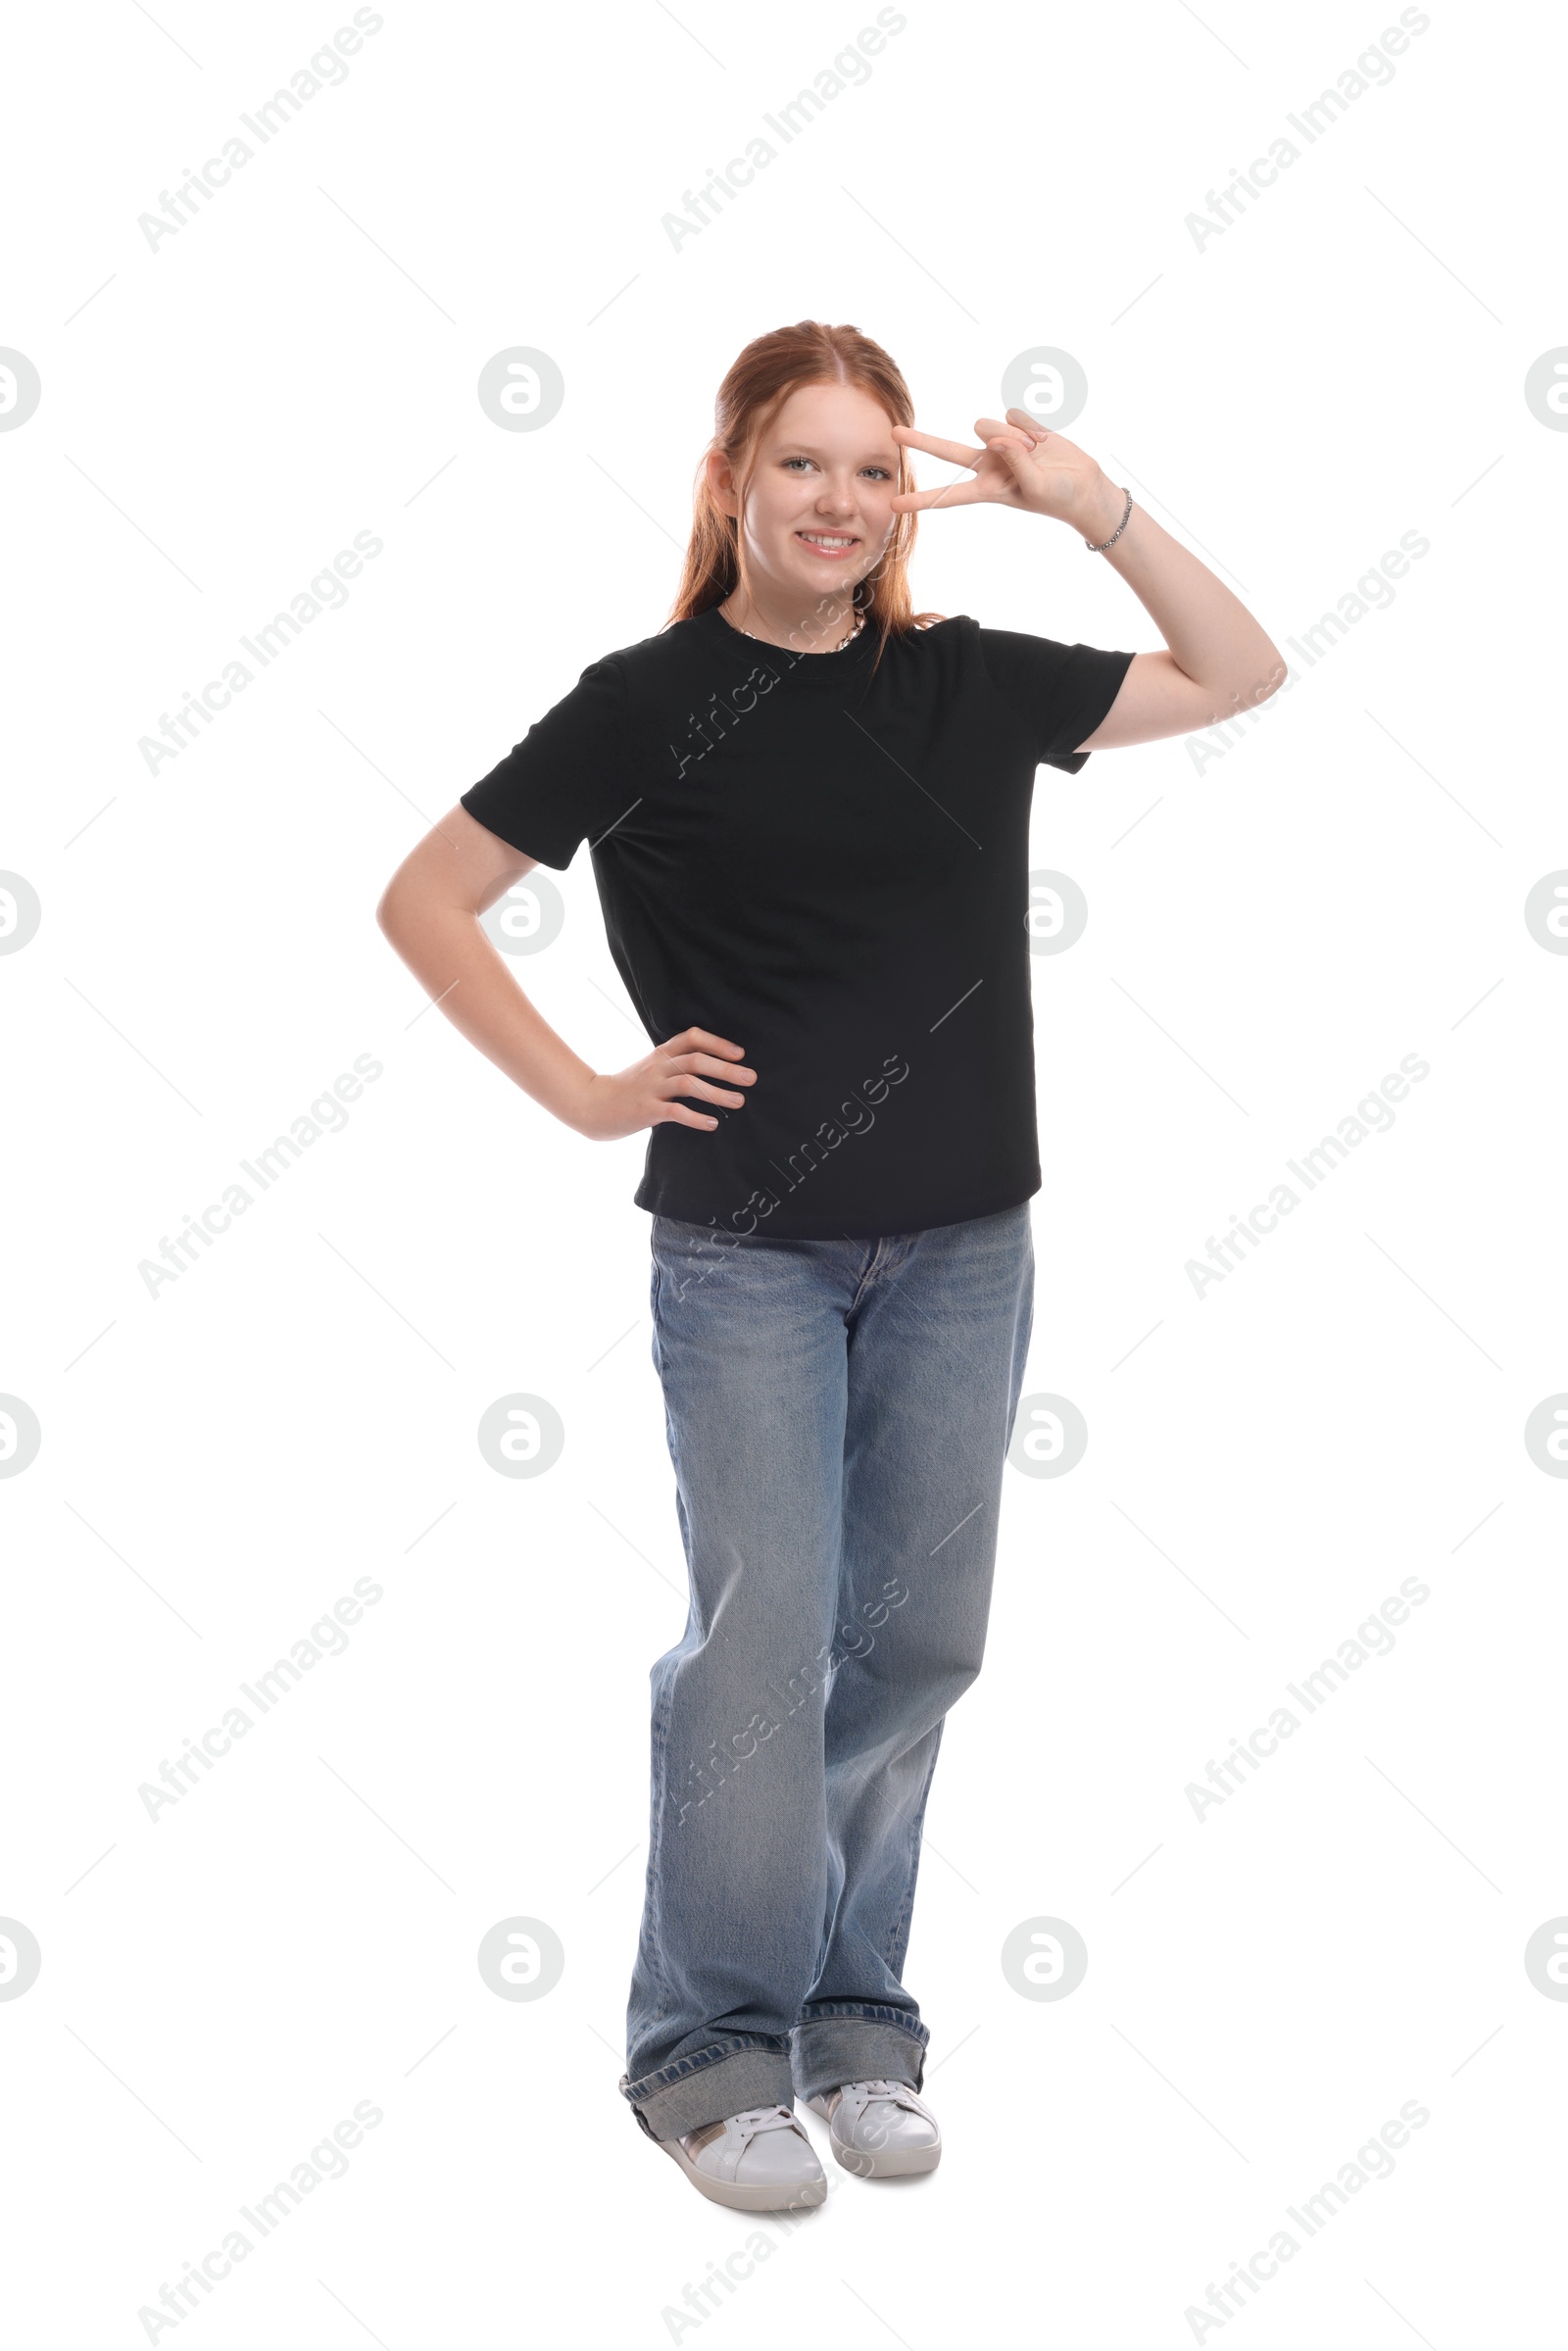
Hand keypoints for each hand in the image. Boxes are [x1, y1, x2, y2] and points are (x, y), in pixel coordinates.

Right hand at [571, 1026, 754, 1140]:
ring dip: (717, 1093)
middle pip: (696, 1060)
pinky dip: (696, 1117)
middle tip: (751, 1078)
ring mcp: (651, 1088)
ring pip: (689, 1084)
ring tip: (739, 1101)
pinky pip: (675, 1112)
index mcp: (661, 1054)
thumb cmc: (630, 1088)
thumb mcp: (652, 1068)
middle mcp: (658, 1067)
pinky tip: (712, 1124)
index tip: (740, 1054)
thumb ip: (677, 1064)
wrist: (594, 1105)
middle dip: (726, 1069)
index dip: (718, 1043)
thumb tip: (714, 1066)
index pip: (692, 1037)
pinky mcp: (646, 1110)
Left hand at [890, 409, 1116, 535]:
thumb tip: (991, 434)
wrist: (1084, 485)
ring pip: (993, 426)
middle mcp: (988, 465)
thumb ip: (1013, 460)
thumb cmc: (1059, 496)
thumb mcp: (1035, 485)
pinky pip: (1016, 415)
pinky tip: (1044, 441)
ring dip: (1017, 437)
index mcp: (988, 489)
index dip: (922, 500)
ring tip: (1038, 453)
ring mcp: (1002, 445)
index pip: (948, 496)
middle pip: (948, 451)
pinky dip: (1033, 427)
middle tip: (893, 432)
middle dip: (922, 441)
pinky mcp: (1018, 427)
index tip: (895, 505)